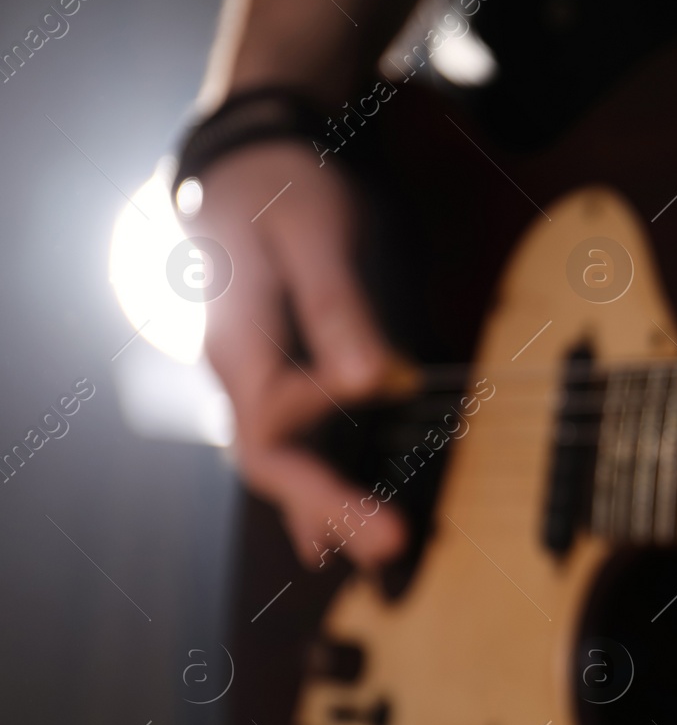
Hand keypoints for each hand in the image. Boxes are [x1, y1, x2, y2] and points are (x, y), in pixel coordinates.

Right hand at [183, 142, 406, 568]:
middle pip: (272, 462)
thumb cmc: (285, 193)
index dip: (321, 408)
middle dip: (330, 507)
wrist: (254, 172)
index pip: (271, 408)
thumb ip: (336, 306)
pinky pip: (299, 453)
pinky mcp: (286, 391)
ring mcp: (258, 390)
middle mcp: (239, 378)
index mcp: (237, 339)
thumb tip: (372, 379)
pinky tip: (337, 539)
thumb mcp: (313, 232)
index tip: (385, 379)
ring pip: (284, 467)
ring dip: (331, 513)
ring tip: (384, 552)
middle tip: (392, 546)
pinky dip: (318, 497)